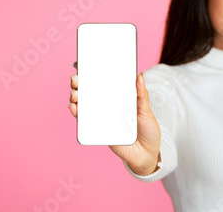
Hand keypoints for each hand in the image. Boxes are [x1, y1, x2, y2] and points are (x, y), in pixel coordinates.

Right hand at [69, 61, 160, 175]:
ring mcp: (103, 120)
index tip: (84, 68)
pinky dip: (78, 115)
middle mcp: (109, 109)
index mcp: (120, 100)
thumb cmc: (148, 131)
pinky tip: (74, 108)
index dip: (93, 77)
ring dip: (76, 99)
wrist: (147, 154)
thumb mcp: (146, 111)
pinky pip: (86, 122)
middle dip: (80, 85)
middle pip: (90, 95)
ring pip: (85, 107)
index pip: (104, 86)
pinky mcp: (100, 132)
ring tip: (75, 94)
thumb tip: (139, 76)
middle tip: (76, 80)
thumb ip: (141, 95)